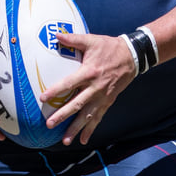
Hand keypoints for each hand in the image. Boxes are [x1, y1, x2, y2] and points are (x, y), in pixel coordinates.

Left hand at [40, 31, 137, 145]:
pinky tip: (83, 140)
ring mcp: (103, 97)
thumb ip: (73, 39)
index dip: (56, 91)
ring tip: (65, 140)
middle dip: (63, 116)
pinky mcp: (108, 102)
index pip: (69, 83)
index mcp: (89, 72)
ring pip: (88, 116)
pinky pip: (98, 118)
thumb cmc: (109, 47)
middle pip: (77, 104)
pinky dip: (91, 130)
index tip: (43, 98)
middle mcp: (95, 87)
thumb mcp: (92, 40)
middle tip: (49, 124)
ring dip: (76, 129)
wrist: (132, 57)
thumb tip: (56, 34)